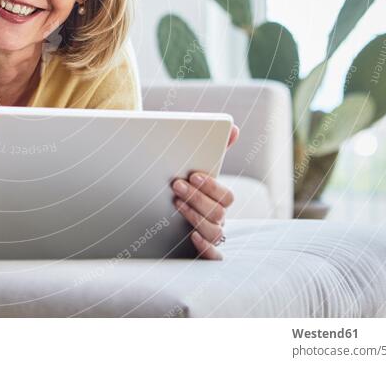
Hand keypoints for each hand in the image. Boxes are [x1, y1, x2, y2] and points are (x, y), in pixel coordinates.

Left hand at [170, 124, 238, 259]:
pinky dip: (206, 249)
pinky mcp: (198, 252)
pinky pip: (213, 257)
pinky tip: (192, 237)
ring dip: (196, 216)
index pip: (226, 196)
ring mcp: (208, 237)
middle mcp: (216, 220)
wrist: (150, 213)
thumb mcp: (190, 169)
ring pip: (215, 232)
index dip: (212, 186)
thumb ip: (212, 149)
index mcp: (216, 200)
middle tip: (176, 185)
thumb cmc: (178, 188)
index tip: (192, 175)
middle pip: (220, 213)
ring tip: (176, 203)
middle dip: (198, 198)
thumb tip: (234, 127)